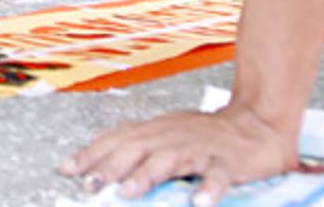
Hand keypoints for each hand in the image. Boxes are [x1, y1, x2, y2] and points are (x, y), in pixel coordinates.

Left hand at [60, 103, 297, 204]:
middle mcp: (172, 136)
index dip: (91, 154)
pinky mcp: (228, 161)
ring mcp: (200, 147)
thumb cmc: (204, 134)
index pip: (116, 139)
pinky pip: (218, 175)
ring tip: (129, 193)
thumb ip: (135, 146)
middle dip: (110, 167)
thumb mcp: (165, 134)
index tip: (67, 170)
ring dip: (146, 176)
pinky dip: (209, 188)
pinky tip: (200, 202)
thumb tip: (96, 160)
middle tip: (91, 186)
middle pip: (136, 148)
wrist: (256, 123)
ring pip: (170, 160)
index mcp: (155, 130)